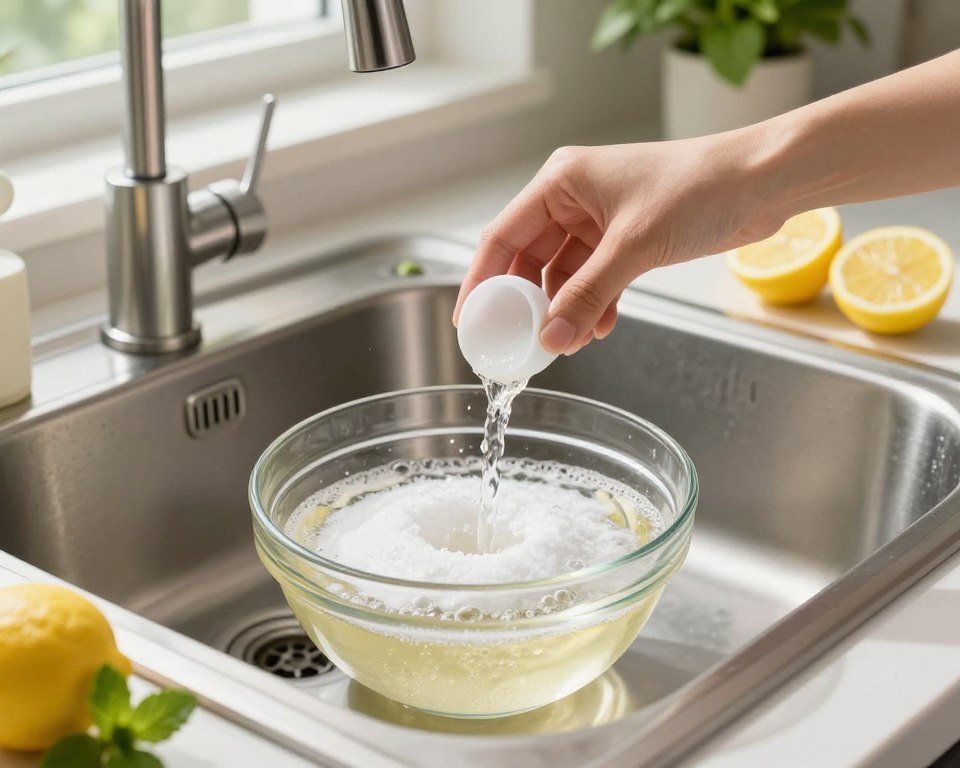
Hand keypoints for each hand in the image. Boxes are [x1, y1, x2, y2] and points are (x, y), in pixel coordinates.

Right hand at [453, 132, 786, 353]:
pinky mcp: (626, 239)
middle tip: (518, 341)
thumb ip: (587, 296)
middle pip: (529, 258)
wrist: (763, 181)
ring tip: (567, 342)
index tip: (468, 320)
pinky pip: (594, 279)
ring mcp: (600, 220)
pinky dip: (593, 304)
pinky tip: (599, 328)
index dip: (480, 280)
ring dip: (565, 309)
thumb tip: (550, 339)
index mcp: (561, 182)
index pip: (502, 236)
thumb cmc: (700, 188)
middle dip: (526, 303)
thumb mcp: (633, 247)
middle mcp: (574, 199)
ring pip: (563, 274)